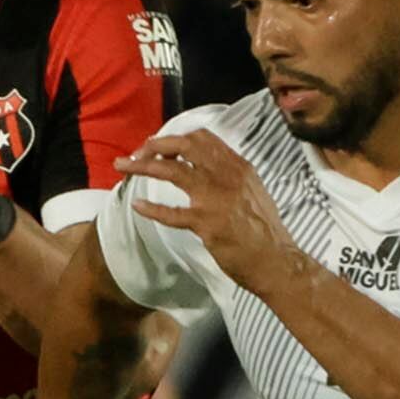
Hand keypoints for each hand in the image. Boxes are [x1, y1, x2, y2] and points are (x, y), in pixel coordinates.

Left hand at [113, 132, 301, 290]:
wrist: (277, 261)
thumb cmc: (265, 231)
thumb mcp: (253, 191)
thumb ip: (231, 177)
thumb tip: (207, 168)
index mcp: (238, 166)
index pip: (202, 138)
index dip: (175, 139)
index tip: (158, 148)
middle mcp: (226, 175)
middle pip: (183, 145)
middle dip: (155, 146)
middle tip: (137, 154)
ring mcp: (215, 198)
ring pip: (171, 171)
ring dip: (142, 166)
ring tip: (123, 167)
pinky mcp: (206, 224)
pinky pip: (171, 214)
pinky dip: (151, 209)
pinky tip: (137, 207)